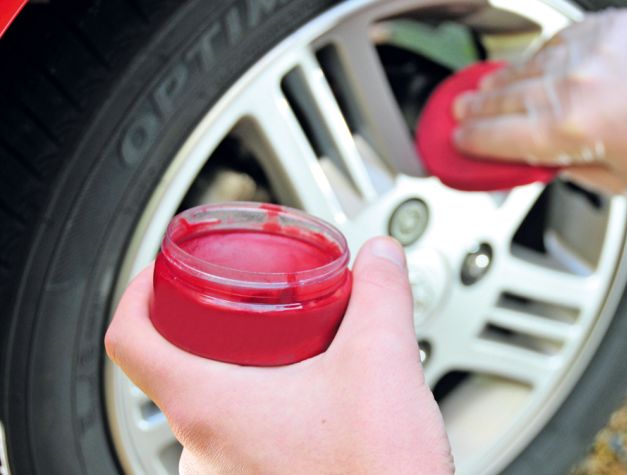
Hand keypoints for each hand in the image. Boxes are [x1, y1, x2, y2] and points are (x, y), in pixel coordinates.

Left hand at [105, 237, 453, 473]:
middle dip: (215, 330)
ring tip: (291, 352)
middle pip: (176, 370)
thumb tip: (378, 257)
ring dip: (246, 373)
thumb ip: (381, 295)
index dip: (139, 295)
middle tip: (248, 307)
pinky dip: (265, 411)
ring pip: (213, 409)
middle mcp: (201, 452)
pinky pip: (239, 442)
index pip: (130, 342)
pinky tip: (312, 403)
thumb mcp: (381, 361)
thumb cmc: (373, 473)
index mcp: (207, 409)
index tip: (161, 276)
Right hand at [453, 9, 626, 196]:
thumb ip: (570, 168)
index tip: (456, 143)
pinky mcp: (606, 26)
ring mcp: (588, 49)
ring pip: (524, 66)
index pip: (498, 136)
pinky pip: (555, 42)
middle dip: (475, 109)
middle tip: (457, 115)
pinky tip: (527, 67)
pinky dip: (536, 58)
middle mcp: (572, 84)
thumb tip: (542, 161)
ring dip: (498, 81)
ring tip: (481, 90)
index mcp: (571, 130)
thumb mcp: (621, 183)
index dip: (470, 142)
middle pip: (502, 97)